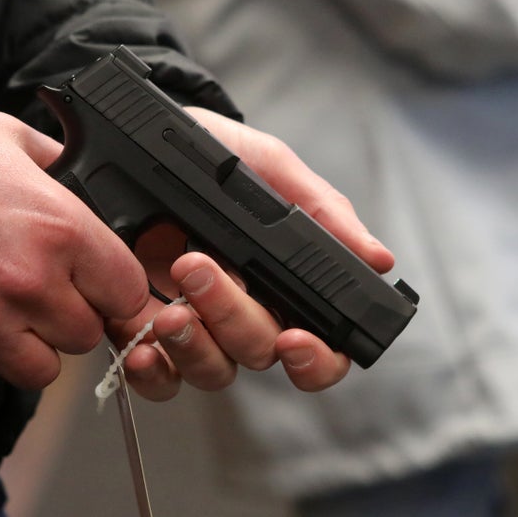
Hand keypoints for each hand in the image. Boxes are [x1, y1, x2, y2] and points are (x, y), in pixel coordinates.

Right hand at [0, 109, 148, 393]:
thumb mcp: (7, 138)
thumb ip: (62, 163)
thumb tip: (90, 174)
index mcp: (61, 229)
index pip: (128, 293)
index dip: (116, 291)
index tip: (100, 288)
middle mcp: (30, 283)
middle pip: (88, 337)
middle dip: (70, 319)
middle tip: (41, 296)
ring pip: (42, 371)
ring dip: (28, 348)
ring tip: (2, 315)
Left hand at [107, 107, 394, 398]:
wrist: (137, 139)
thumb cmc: (214, 153)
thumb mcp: (268, 167)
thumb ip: (321, 210)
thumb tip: (379, 258)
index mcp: (281, 285)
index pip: (318, 346)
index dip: (316, 359)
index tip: (296, 339)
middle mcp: (242, 314)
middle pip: (259, 352)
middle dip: (233, 318)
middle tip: (199, 267)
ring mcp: (194, 327)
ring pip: (212, 371)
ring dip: (194, 347)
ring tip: (170, 310)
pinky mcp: (144, 333)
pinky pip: (157, 379)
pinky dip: (151, 375)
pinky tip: (140, 353)